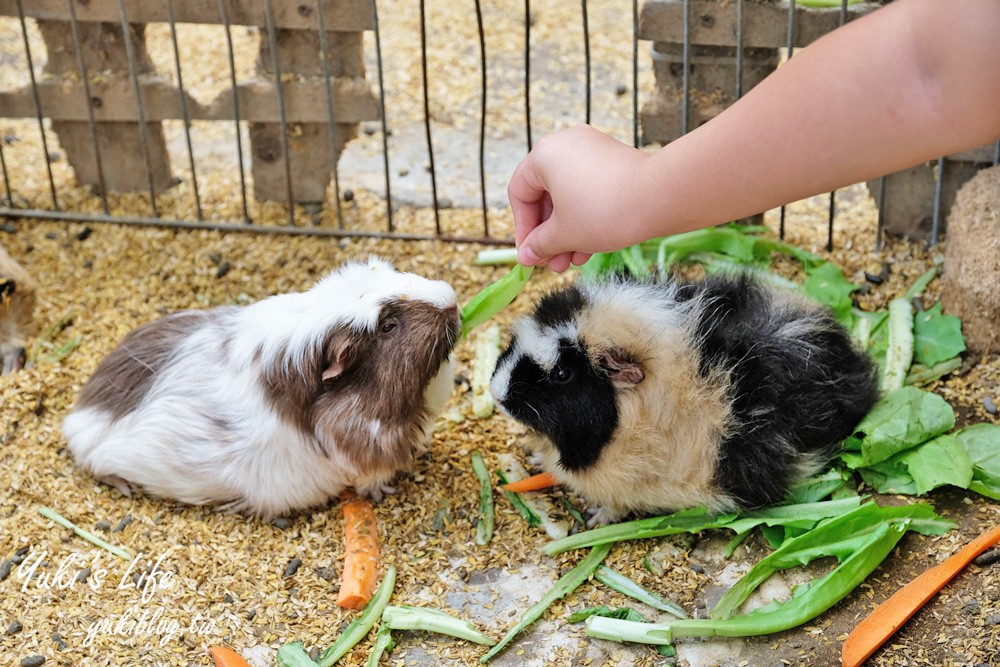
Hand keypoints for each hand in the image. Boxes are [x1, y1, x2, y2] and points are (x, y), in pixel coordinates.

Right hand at [507, 125, 651, 271]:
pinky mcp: (613, 160)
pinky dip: (585, 217)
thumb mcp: (564, 234)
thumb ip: (540, 244)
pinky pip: (588, 190)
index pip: (520, 194)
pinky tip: (590, 248)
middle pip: (545, 196)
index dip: (522, 229)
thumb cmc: (605, 211)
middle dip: (549, 235)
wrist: (661, 196)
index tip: (530, 254)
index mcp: (544, 155)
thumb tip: (526, 256)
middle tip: (553, 264)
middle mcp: (565, 144)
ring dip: (567, 232)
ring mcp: (592, 149)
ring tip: (572, 262)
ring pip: (568, 196)